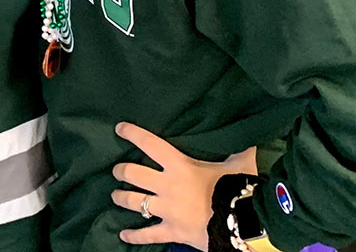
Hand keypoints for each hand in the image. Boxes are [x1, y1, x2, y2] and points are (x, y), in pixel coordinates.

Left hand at [110, 122, 257, 249]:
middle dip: (121, 171)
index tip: (119, 128)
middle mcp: (167, 185)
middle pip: (133, 174)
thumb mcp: (239, 164)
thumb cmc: (238, 189)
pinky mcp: (172, 232)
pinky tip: (124, 235)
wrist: (244, 225)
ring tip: (115, 196)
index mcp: (179, 165)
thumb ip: (238, 150)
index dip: (132, 134)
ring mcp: (167, 210)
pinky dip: (135, 236)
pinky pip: (148, 236)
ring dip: (122, 198)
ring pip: (135, 203)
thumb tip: (250, 137)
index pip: (149, 143)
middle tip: (116, 170)